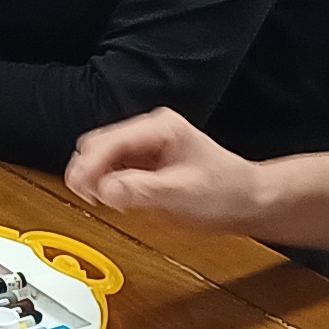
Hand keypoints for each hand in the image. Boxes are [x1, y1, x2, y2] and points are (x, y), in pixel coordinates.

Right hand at [66, 108, 262, 230]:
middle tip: (85, 196)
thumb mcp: (182, 194)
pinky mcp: (145, 163)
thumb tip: (104, 189)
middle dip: (88, 170)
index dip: (90, 164)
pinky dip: (107, 184)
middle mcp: (150, 131)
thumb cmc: (226, 191)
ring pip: (102, 156)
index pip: (110, 140)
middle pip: (99, 144)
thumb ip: (140, 190)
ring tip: (98, 199)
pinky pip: (113, 169)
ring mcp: (146, 146)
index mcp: (160, 128)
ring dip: (96, 178)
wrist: (248, 200)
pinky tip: (113, 198)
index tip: (80, 187)